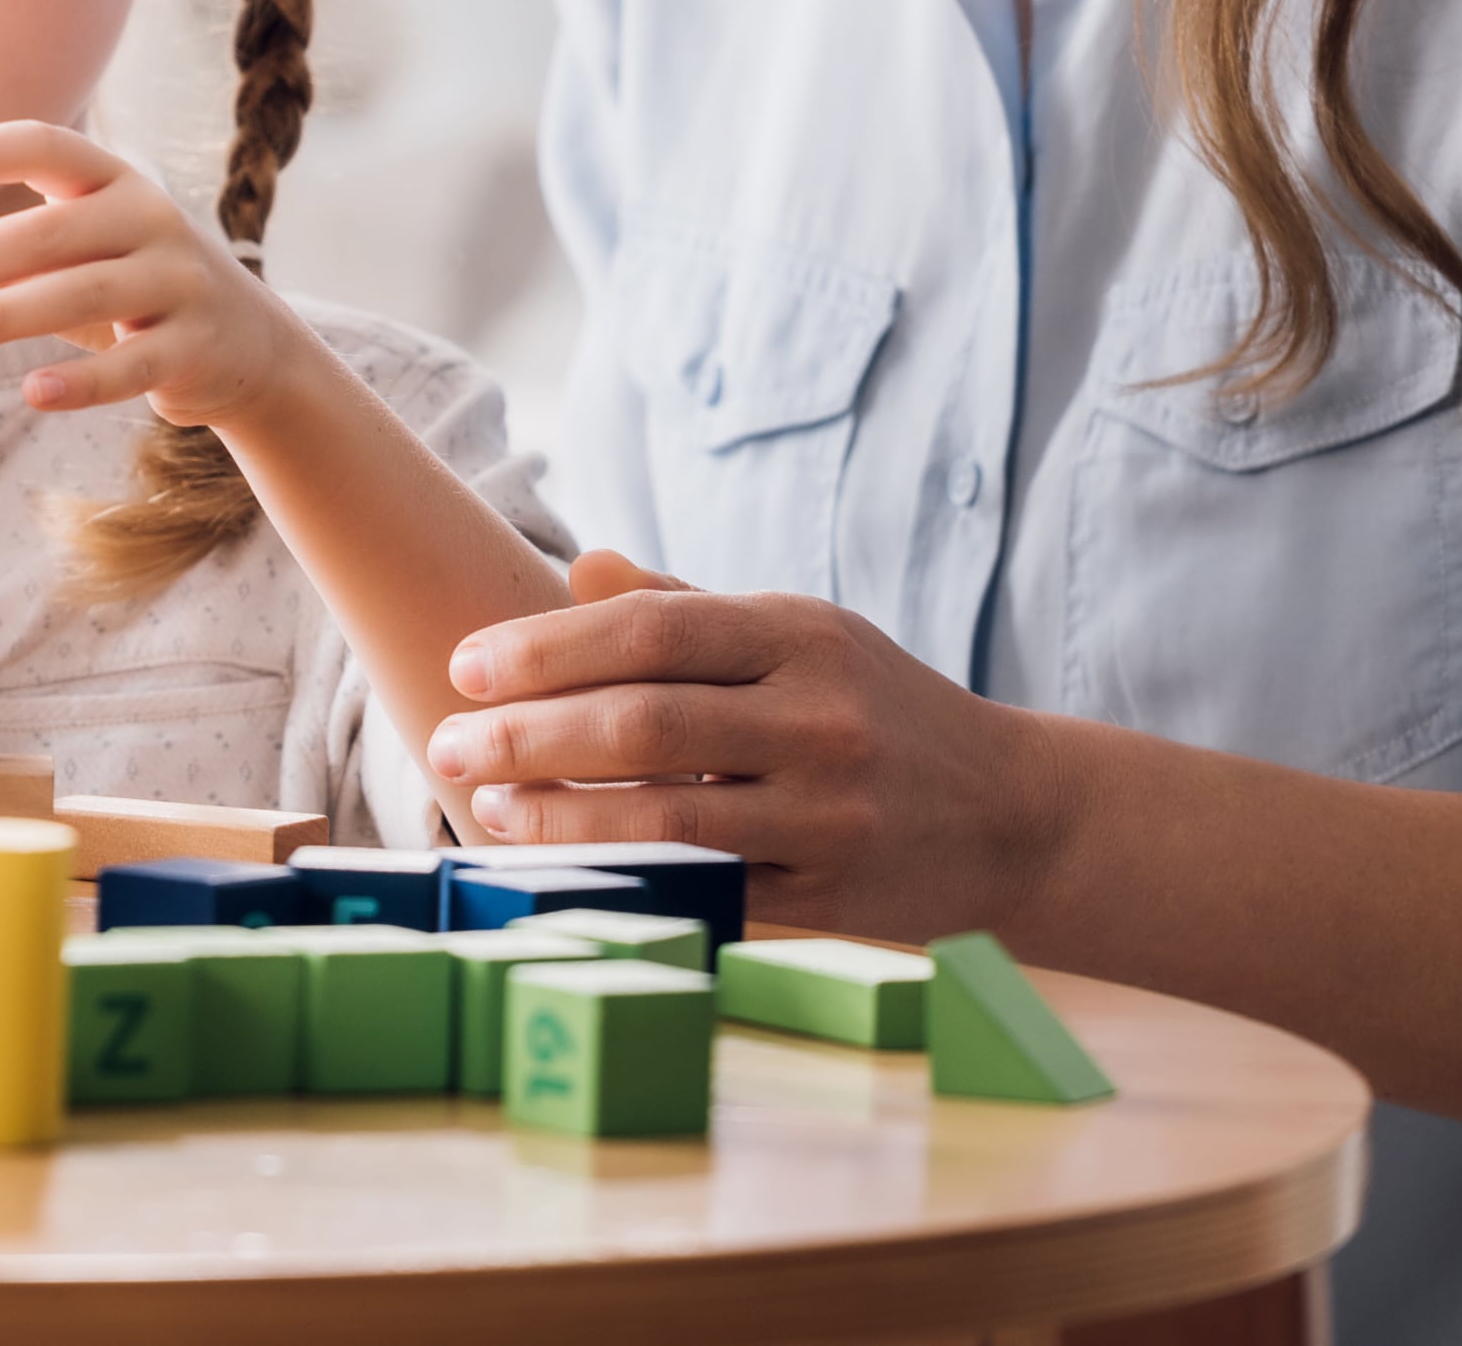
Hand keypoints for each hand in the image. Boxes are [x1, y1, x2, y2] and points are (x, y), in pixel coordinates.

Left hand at [0, 122, 318, 425]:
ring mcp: (178, 282)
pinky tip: (33, 393)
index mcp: (113, 182)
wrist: (249, 345)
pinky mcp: (195, 347)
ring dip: (2, 314)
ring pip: (83, 293)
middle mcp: (150, 218)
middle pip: (48, 231)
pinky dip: (84, 382)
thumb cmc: (131, 289)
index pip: (48, 145)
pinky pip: (134, 364)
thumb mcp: (60, 262)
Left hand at [427, 558, 1067, 941]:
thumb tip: (577, 567)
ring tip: (485, 807)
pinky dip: (626, 880)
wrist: (1016, 814)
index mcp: (800, 635)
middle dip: (530, 734)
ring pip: (669, 816)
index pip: (649, 632)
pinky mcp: (831, 895)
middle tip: (445, 742)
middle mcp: (819, 717)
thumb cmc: (878, 709)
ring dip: (561, 815)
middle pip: (645, 722)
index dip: (546, 649)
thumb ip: (687, 607)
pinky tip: (561, 871)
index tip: (464, 668)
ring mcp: (828, 813)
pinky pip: (708, 890)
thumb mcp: (802, 636)